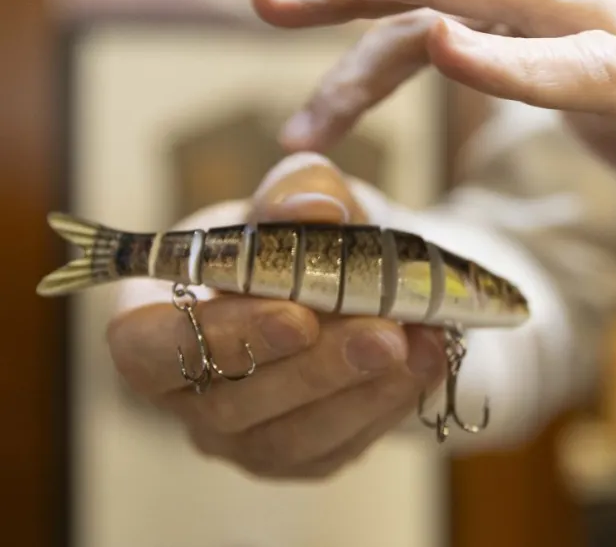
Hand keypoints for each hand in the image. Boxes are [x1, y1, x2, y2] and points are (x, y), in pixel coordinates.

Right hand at [107, 153, 445, 478]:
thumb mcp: (287, 199)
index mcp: (148, 323)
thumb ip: (293, 194)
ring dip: (362, 391)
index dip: (225, 336)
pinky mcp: (298, 459)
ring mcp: (239, 438)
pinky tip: (428, 361)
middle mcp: (185, 395)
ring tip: (419, 343)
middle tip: (384, 334)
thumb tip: (317, 207)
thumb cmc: (286, 237)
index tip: (297, 314)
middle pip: (233, 402)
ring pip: (291, 437)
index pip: (150, 349)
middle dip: (317, 367)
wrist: (336, 276)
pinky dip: (388, 404)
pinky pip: (338, 448)